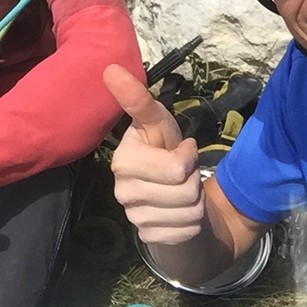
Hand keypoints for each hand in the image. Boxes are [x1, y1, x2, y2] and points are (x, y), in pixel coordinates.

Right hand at [103, 64, 204, 244]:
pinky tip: (178, 215)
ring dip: (196, 202)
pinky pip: (186, 232)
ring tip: (182, 193)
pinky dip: (191, 223)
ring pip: (189, 212)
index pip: (175, 166)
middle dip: (194, 179)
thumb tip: (110, 68)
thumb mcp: (159, 125)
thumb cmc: (164, 153)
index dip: (187, 158)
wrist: (169, 199)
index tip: (183, 150)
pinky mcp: (147, 238)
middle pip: (186, 190)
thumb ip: (139, 101)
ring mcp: (133, 218)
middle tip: (184, 173)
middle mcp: (121, 190)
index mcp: (123, 160)